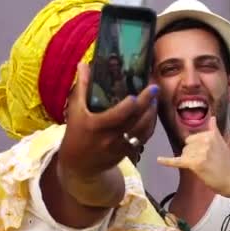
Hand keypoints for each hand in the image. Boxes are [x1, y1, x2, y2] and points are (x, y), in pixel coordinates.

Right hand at [59, 63, 157, 178]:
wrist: (80, 166)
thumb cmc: (76, 134)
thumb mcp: (74, 111)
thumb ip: (81, 87)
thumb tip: (84, 64)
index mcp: (96, 126)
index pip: (117, 116)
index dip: (128, 106)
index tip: (135, 94)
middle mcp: (110, 138)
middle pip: (135, 120)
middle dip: (147, 103)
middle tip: (154, 88)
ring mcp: (121, 146)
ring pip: (143, 129)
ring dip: (151, 113)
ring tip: (155, 98)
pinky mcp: (128, 151)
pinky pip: (144, 137)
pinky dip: (151, 124)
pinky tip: (152, 112)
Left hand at [157, 117, 229, 198]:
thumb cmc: (227, 163)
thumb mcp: (222, 143)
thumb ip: (214, 131)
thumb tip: (212, 118)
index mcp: (210, 134)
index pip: (191, 139)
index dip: (195, 148)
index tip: (206, 155)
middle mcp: (204, 140)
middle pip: (186, 146)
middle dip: (192, 154)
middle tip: (206, 162)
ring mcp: (199, 152)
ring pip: (184, 154)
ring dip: (190, 161)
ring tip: (203, 167)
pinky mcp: (194, 163)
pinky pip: (177, 161)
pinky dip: (167, 161)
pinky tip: (158, 160)